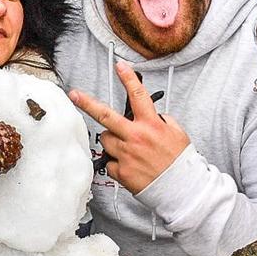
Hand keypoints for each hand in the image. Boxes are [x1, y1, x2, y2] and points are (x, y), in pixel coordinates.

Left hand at [68, 61, 190, 193]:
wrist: (181, 189)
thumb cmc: (180, 162)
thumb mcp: (177, 133)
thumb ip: (162, 121)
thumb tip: (152, 115)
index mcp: (151, 125)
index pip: (138, 96)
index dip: (128, 78)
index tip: (120, 66)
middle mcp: (136, 137)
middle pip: (106, 116)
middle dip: (87, 103)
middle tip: (74, 94)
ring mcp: (126, 154)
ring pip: (106, 139)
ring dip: (113, 141)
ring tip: (129, 150)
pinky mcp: (120, 171)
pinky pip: (110, 162)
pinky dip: (117, 163)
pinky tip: (131, 166)